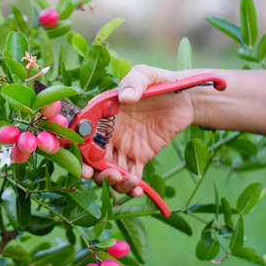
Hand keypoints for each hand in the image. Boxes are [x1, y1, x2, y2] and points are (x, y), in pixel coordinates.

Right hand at [82, 65, 195, 195]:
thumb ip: (134, 82)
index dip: (78, 151)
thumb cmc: (162, 83)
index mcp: (102, 113)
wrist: (186, 100)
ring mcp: (122, 146)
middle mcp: (108, 132)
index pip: (83, 133)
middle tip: (110, 175)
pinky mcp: (139, 156)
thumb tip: (125, 98)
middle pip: (93, 158)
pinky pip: (131, 175)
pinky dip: (131, 186)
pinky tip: (138, 191)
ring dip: (114, 182)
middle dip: (96, 172)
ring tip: (129, 182)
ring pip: (110, 170)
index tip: (84, 165)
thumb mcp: (147, 75)